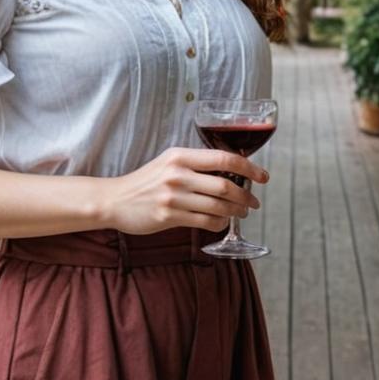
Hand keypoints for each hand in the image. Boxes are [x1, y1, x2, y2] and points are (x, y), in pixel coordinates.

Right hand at [102, 147, 268, 234]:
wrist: (115, 199)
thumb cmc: (145, 181)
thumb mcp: (169, 162)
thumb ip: (195, 164)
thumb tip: (230, 169)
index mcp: (180, 156)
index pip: (224, 158)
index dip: (248, 168)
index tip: (263, 176)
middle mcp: (178, 174)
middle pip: (225, 185)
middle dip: (245, 196)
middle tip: (253, 203)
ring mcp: (173, 196)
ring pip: (217, 206)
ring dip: (235, 212)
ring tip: (241, 213)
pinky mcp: (169, 216)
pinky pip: (205, 222)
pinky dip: (219, 224)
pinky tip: (222, 223)